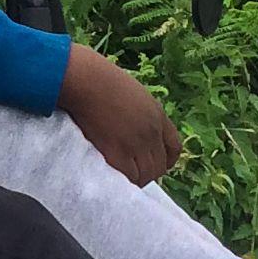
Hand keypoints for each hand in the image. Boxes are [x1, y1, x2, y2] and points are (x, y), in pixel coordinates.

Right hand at [59, 45, 181, 184]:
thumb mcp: (128, 90)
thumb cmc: (96, 78)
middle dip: (148, 172)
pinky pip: (129, 177)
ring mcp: (137, 143)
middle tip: (130, 172)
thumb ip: (136, 110)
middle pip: (160, 165)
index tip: (150, 163)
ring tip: (119, 176)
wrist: (83, 79)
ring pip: (147, 175)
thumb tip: (127, 126)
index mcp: (156, 113)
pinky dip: (123, 181)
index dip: (165, 160)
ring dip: (135, 179)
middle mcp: (152, 131)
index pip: (174, 148)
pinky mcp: (118, 153)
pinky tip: (113, 177)